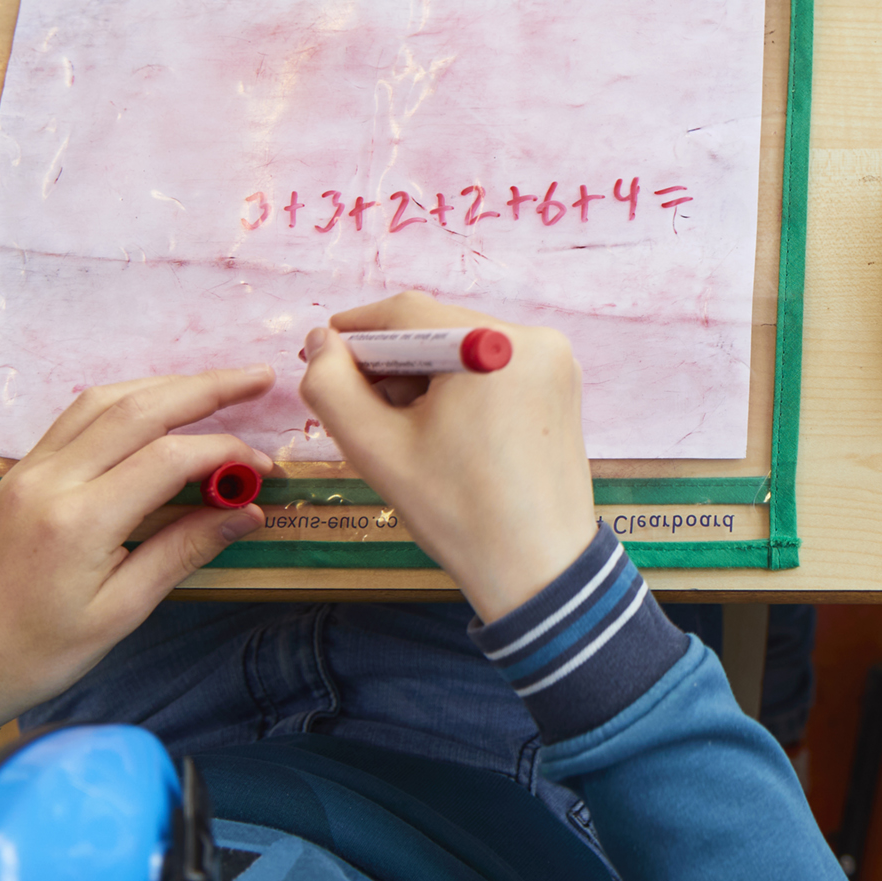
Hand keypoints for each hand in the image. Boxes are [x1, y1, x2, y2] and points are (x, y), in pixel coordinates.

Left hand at [0, 368, 273, 787]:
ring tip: (216, 386)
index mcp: (79, 521)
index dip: (226, 453)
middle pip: (138, 408)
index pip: (169, 458)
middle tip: (259, 376)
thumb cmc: (37, 656)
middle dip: (205, 388)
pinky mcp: (16, 476)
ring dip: (163, 386)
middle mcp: (50, 481)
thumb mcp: (119, 613)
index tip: (266, 469)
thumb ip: (182, 552)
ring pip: (103, 401)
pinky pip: (75, 418)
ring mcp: (27, 472)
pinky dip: (124, 402)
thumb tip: (247, 512)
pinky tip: (153, 409)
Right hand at [297, 293, 594, 623]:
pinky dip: (458, 386)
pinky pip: (494, 367)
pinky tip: (438, 429)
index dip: (354, 332)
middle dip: (388, 360)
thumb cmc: (459, 513)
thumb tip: (322, 342)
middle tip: (352, 401)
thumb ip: (332, 386)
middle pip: (438, 328)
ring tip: (397, 425)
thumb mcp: (376, 448)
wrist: (537, 567)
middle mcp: (537, 340)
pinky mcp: (561, 386)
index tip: (320, 357)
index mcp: (495, 346)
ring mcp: (556, 362)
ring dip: (422, 375)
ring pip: (464, 348)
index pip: (406, 313)